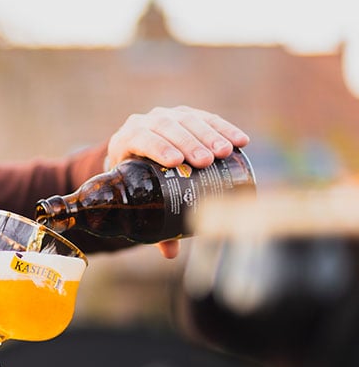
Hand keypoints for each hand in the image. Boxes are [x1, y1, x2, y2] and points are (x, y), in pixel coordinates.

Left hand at [105, 105, 249, 258]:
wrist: (134, 153)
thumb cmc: (136, 181)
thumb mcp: (136, 195)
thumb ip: (151, 220)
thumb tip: (170, 252)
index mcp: (126, 141)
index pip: (142, 138)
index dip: (158, 147)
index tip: (176, 161)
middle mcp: (145, 123)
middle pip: (168, 128)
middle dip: (189, 143)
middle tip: (207, 161)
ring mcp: (166, 115)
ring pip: (188, 120)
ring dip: (209, 135)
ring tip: (225, 152)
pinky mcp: (186, 114)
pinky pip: (206, 118)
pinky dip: (223, 128)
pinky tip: (240, 141)